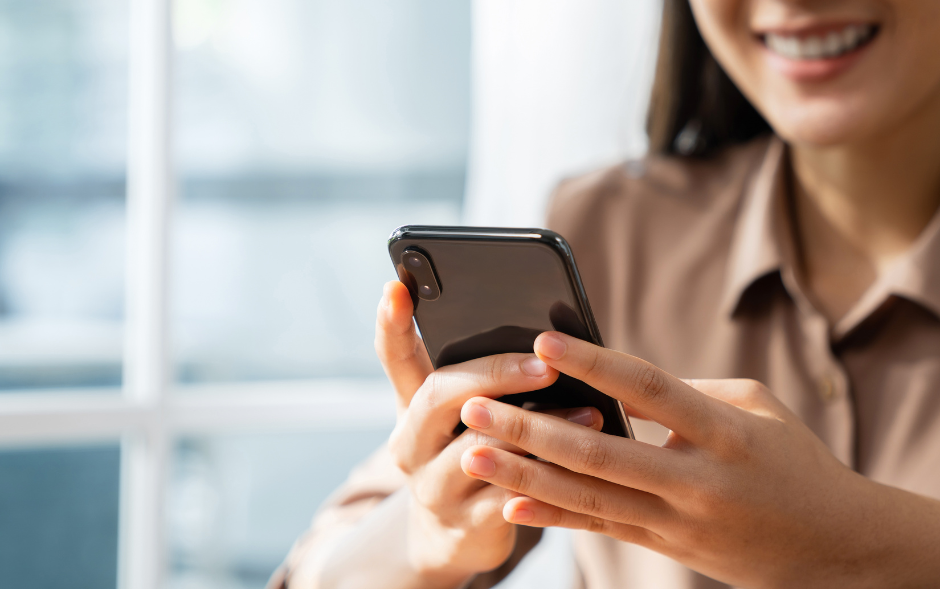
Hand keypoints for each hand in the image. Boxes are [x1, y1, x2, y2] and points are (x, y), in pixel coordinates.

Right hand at [375, 283, 603, 585]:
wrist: (446, 540)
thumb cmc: (465, 456)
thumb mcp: (458, 417)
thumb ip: (481, 377)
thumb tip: (542, 331)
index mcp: (410, 407)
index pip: (395, 357)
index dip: (392, 324)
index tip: (396, 287)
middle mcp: (411, 444)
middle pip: (438, 396)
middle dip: (494, 374)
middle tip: (544, 364)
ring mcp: (434, 488)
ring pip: (479, 451)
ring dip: (538, 429)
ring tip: (587, 412)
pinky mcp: (467, 527)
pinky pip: (510, 499)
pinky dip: (549, 478)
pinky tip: (583, 466)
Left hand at [458, 331, 939, 586]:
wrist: (832, 545)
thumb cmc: (793, 460)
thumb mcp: (755, 408)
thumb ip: (686, 391)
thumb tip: (616, 380)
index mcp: (725, 434)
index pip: (649, 390)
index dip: (595, 365)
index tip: (543, 341)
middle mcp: (697, 482)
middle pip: (599, 453)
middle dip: (529, 429)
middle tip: (474, 404)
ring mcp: (678, 521)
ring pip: (587, 498)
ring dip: (523, 475)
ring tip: (472, 452)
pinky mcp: (666, 546)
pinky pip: (600, 529)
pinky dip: (553, 518)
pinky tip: (509, 505)